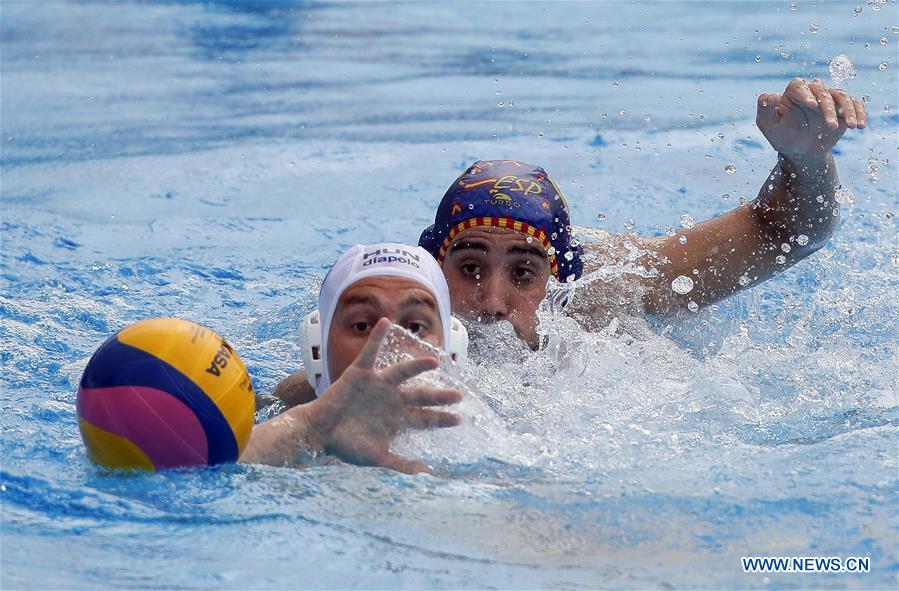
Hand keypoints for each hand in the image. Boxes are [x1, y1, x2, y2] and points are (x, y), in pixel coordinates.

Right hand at [303, 318, 460, 473]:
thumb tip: (427, 471)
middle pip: (421, 395)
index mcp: (397, 419)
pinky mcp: (360, 373)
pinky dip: (377, 338)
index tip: (458, 420)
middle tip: (459, 395)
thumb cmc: (346, 446)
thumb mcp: (377, 458)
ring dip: (418, 366)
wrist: (319, 433)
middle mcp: (392, 399)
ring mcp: (378, 385)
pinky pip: (370, 352)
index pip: (425, 418)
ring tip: (434, 361)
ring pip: (403, 372)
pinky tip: (386, 323)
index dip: (441, 419)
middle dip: (439, 396)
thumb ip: (401, 464)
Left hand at [756, 78, 866, 158]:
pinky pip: (855, 104)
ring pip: (841, 97)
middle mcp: (813, 91)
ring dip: (848, 111)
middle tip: (830, 126)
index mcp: (793, 92)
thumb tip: (771, 96)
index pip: (799, 86)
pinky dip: (860, 113)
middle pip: (822, 92)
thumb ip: (765, 109)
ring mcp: (830, 98)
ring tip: (852, 126)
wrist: (799, 150)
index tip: (811, 106)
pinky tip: (860, 126)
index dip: (805, 94)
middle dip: (828, 109)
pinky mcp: (843, 107)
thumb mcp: (768, 125)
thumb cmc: (781, 136)